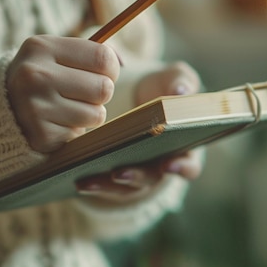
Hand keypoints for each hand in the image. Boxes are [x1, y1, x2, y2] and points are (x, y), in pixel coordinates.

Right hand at [7, 35, 120, 152]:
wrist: (1, 107)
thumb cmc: (41, 76)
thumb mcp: (55, 53)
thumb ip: (90, 52)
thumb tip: (121, 62)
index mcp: (40, 47)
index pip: (102, 58)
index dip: (111, 69)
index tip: (104, 73)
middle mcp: (34, 75)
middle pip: (103, 88)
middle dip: (100, 93)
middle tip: (84, 93)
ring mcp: (35, 107)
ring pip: (96, 114)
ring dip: (90, 114)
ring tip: (69, 107)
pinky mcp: (40, 135)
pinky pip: (80, 134)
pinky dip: (74, 130)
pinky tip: (56, 122)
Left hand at [76, 61, 203, 205]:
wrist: (134, 93)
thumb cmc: (161, 88)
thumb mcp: (173, 80)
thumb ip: (181, 82)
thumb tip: (180, 91)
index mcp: (182, 147)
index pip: (188, 165)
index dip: (182, 168)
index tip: (169, 164)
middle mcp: (159, 166)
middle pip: (151, 178)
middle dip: (135, 177)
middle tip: (119, 172)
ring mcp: (135, 172)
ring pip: (124, 186)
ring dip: (107, 184)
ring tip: (89, 179)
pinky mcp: (113, 175)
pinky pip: (104, 185)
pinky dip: (92, 184)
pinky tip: (78, 180)